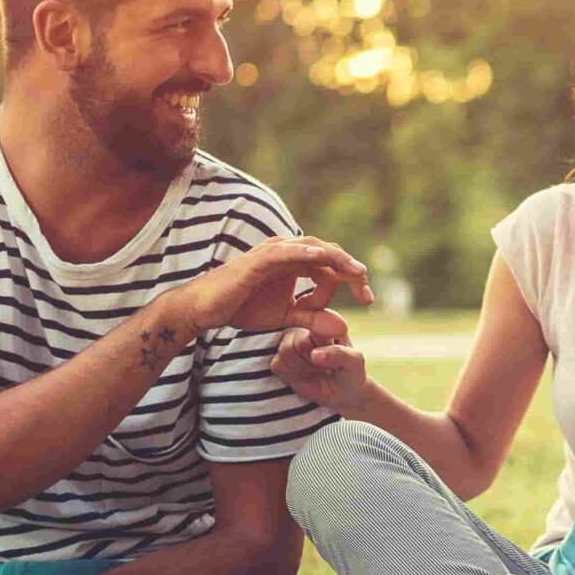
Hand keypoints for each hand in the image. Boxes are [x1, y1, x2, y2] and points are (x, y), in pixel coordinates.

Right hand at [173, 237, 372, 338]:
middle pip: (329, 254)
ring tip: (356, 272)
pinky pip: (285, 252)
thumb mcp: (285, 317)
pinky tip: (321, 258)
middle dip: (352, 270)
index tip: (368, 300)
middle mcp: (287, 253)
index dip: (352, 281)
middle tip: (368, 292)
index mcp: (295, 263)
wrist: (207, 309)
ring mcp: (273, 253)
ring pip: (312, 249)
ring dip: (336, 259)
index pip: (332, 266)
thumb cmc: (243, 308)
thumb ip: (312, 319)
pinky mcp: (258, 259)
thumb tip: (343, 325)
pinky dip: (304, 252)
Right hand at [271, 309, 368, 411]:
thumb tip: (314, 354)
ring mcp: (289, 341)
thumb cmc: (350, 371)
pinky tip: (305, 376)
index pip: (315, 324)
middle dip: (312, 359)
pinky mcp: (279, 358)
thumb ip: (339, 354)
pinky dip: (292, 376)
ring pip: (285, 351)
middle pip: (297, 340)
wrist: (342, 392)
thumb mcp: (354, 362)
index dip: (322, 344)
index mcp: (325, 319)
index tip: (332, 355)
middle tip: (325, 367)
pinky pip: (278, 365)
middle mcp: (303, 326)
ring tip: (316, 370)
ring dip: (302, 367)